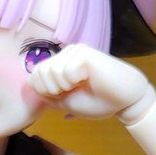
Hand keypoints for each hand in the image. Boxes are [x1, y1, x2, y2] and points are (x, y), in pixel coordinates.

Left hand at [28, 44, 152, 120]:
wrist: (125, 102)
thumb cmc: (98, 102)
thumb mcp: (66, 102)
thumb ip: (47, 94)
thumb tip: (30, 83)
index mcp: (60, 65)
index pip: (34, 77)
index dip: (45, 93)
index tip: (64, 97)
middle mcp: (66, 55)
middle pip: (39, 73)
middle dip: (53, 91)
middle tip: (74, 91)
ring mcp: (75, 52)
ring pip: (51, 72)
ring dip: (65, 87)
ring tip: (83, 85)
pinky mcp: (85, 53)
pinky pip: (66, 71)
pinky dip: (75, 81)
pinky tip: (89, 79)